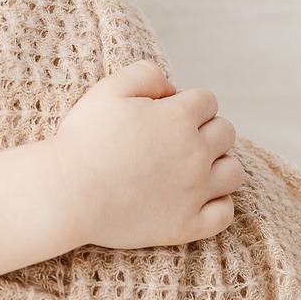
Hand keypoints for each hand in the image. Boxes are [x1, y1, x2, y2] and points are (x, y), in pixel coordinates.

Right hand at [47, 60, 242, 248]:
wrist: (67, 193)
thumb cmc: (84, 139)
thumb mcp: (109, 89)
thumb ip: (145, 74)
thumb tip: (171, 88)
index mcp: (179, 117)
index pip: (208, 101)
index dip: (188, 104)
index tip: (167, 114)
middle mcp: (195, 153)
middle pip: (226, 132)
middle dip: (206, 130)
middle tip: (176, 140)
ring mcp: (195, 192)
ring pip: (234, 172)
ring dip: (219, 164)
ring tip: (192, 168)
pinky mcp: (187, 225)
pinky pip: (225, 214)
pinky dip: (218, 204)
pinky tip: (198, 198)